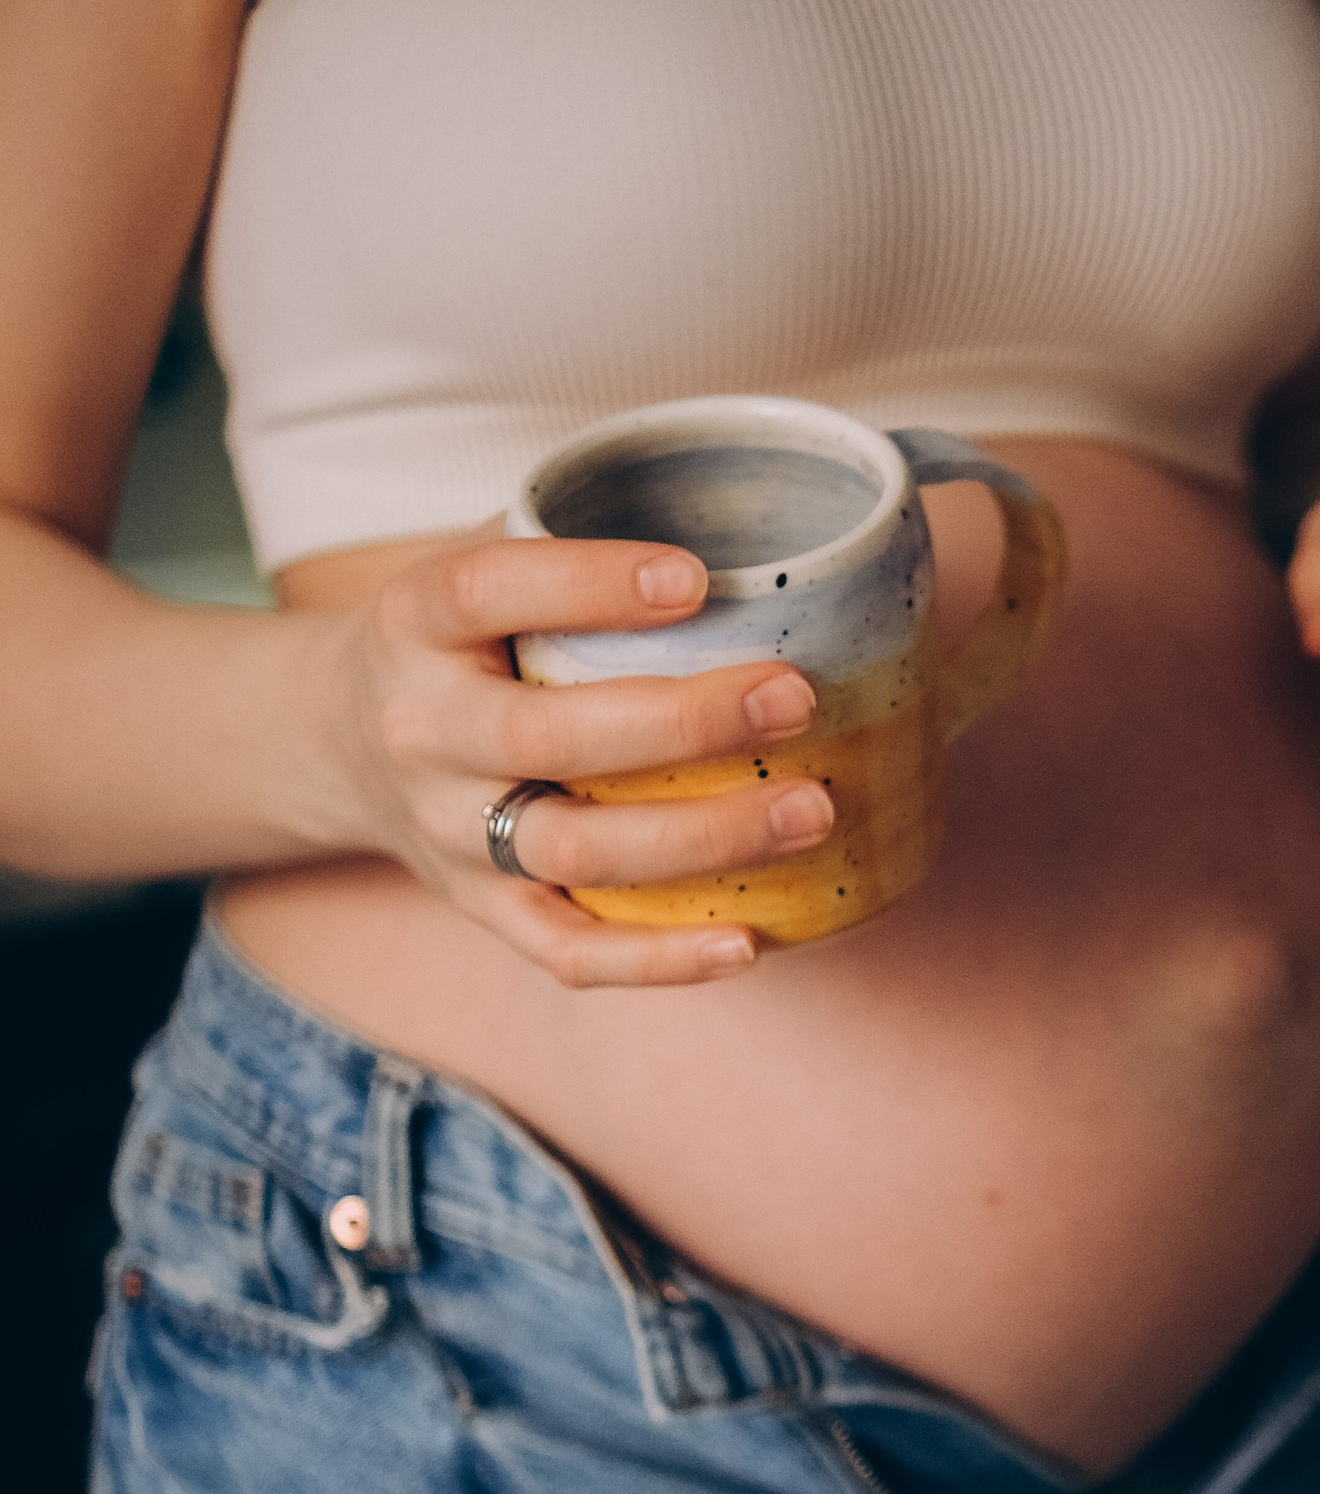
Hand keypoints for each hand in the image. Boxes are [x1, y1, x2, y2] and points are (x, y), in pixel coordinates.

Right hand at [319, 528, 837, 987]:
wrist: (336, 743)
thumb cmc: (462, 642)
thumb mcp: (483, 571)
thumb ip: (578, 544)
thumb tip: (767, 533)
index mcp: (417, 622)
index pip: (487, 591)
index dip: (586, 583)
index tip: (695, 578)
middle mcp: (423, 732)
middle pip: (548, 737)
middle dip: (683, 722)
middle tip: (796, 697)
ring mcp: (450, 833)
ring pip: (573, 850)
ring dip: (701, 838)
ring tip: (810, 811)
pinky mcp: (481, 910)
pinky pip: (568, 951)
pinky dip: (658, 960)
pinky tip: (751, 939)